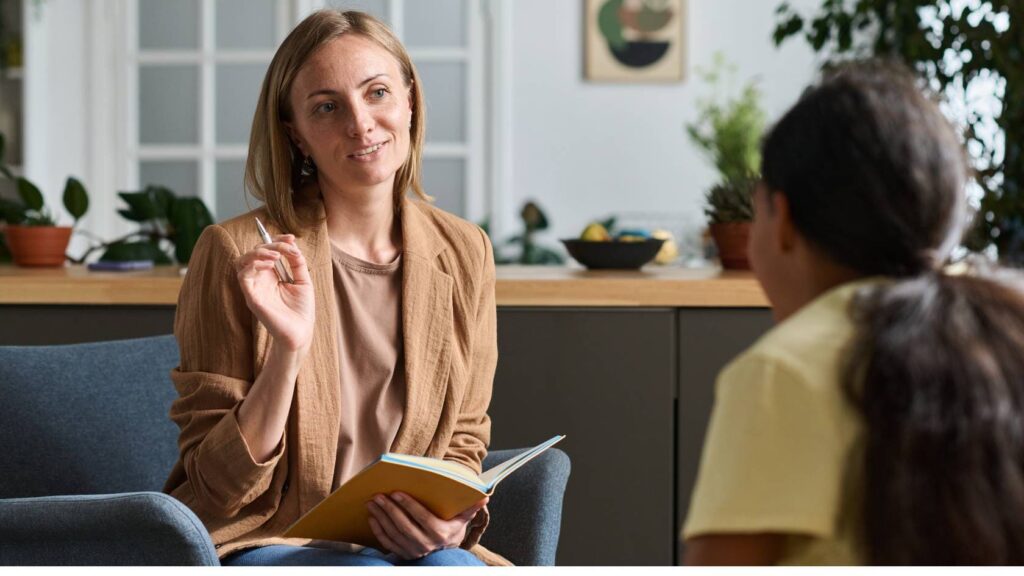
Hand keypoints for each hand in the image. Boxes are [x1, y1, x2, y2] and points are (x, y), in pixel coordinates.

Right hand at [235, 234, 314, 351]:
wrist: (301, 331)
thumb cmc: (301, 309)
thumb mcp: (303, 281)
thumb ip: (297, 263)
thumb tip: (292, 244)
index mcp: (272, 275)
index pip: (266, 250)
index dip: (275, 240)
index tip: (290, 237)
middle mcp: (260, 279)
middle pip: (254, 252)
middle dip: (270, 244)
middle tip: (285, 247)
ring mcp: (254, 288)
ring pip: (242, 261)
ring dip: (258, 252)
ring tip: (276, 255)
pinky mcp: (251, 297)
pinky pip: (243, 276)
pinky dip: (254, 266)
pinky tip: (270, 265)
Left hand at [366, 492, 487, 559]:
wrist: (445, 550)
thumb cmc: (451, 526)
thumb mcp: (462, 518)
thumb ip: (471, 507)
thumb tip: (484, 497)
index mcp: (441, 534)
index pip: (422, 518)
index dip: (409, 506)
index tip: (396, 492)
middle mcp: (426, 545)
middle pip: (404, 526)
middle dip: (389, 510)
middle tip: (378, 495)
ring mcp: (413, 551)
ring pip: (394, 533)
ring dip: (381, 517)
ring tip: (372, 502)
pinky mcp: (403, 554)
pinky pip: (388, 543)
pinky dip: (378, 530)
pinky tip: (372, 517)